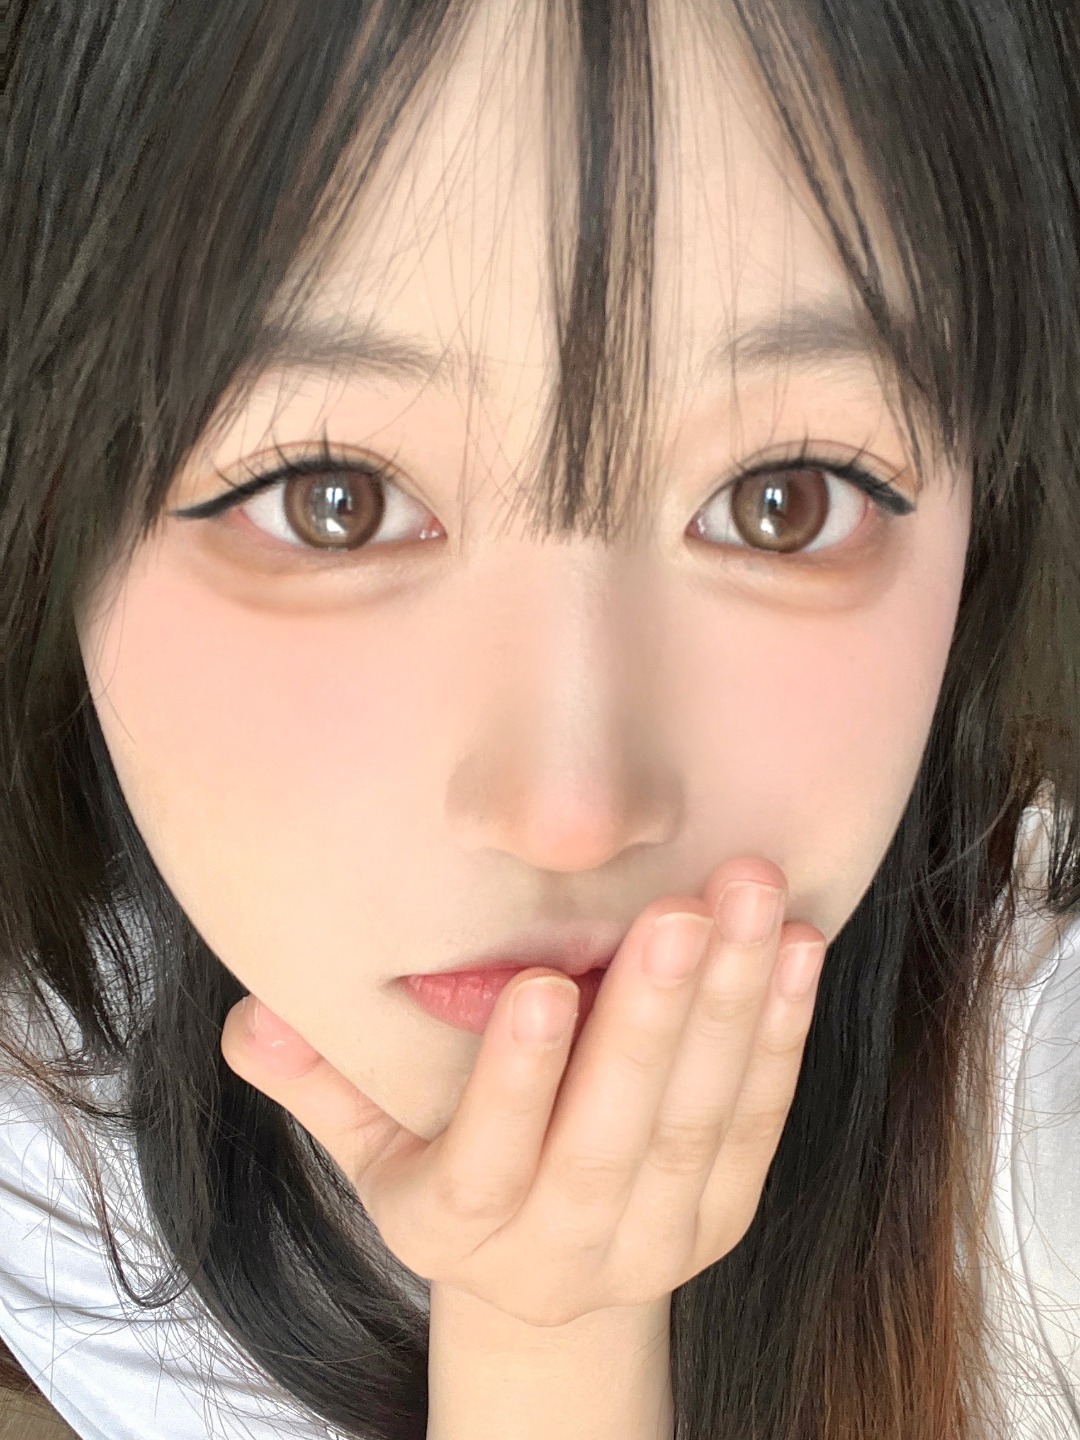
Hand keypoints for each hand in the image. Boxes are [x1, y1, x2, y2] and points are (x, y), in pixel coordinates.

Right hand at [219, 858, 825, 1328]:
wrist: (540, 1269)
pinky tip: (794, 945)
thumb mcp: (366, 1136)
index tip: (543, 984)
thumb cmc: (444, 1170)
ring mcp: (654, 1238)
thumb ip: (318, 1076)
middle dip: (651, 1019)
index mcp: (454, 1228)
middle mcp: (561, 1251)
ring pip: (699, 1121)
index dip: (515, 1080)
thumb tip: (263, 1015)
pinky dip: (779, 1032)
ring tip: (749, 900)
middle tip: (681, 910)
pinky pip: (759, 1120)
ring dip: (731, 1006)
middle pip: (612, 1136)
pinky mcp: (723, 1214)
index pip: (485, 1161)